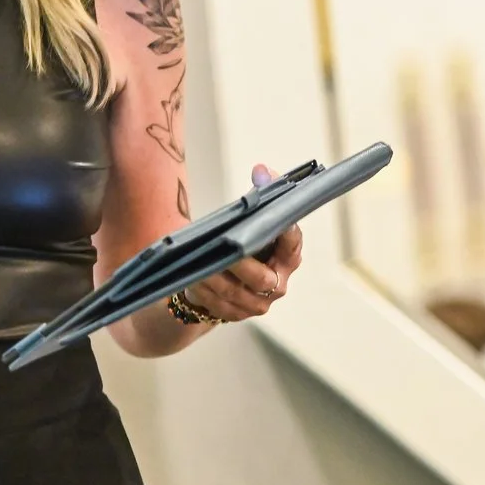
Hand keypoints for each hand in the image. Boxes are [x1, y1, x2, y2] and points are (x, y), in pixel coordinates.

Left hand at [179, 163, 306, 324]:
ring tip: (198, 263)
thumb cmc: (242, 244)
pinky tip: (192, 278)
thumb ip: (260, 195)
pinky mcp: (236, 314)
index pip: (292, 244)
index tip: (273, 220)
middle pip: (262, 278)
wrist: (222, 282)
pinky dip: (204, 290)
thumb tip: (262, 170)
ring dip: (215, 278)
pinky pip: (218, 304)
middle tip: (222, 249)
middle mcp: (278, 283)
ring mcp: (257, 303)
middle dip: (239, 264)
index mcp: (289, 257)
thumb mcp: (252, 220)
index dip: (285, 232)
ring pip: (236, 293)